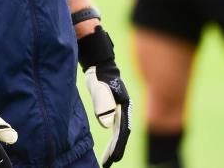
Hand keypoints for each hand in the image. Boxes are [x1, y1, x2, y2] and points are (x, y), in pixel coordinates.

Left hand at [77, 27, 130, 166]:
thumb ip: (103, 104)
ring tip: (108, 160)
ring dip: (115, 146)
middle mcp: (124, 110)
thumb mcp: (99, 89)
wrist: (100, 65)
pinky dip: (113, 138)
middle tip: (110, 162)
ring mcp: (120, 110)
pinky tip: (108, 146)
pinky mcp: (113, 109)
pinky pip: (115, 127)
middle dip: (117, 149)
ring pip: (119, 132)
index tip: (113, 158)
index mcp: (124, 107)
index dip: (118, 146)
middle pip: (123, 133)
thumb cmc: (99, 76)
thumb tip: (107, 125)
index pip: (123, 130)